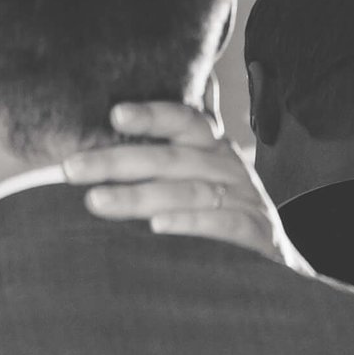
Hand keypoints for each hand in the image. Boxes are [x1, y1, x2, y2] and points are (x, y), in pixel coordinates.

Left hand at [58, 103, 300, 265]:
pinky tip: (157, 227)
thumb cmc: (229, 212)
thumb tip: (170, 90)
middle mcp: (232, 168)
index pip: (184, 121)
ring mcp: (247, 201)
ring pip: (189, 192)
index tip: (113, 115)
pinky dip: (190, 224)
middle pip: (173, 158)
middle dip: (119, 161)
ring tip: (95, 202)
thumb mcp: (209, 172)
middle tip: (72, 168)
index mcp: (216, 149)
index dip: (152, 115)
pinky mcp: (258, 236)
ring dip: (140, 197)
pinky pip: (223, 226)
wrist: (281, 263)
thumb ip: (187, 136)